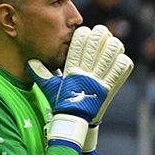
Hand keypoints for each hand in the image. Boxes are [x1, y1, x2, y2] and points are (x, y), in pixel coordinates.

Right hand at [27, 25, 133, 151]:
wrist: (75, 121)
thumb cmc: (63, 103)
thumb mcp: (49, 87)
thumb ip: (41, 73)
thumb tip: (30, 62)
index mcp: (72, 68)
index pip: (79, 42)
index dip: (84, 34)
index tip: (87, 32)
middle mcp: (86, 71)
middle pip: (97, 43)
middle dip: (101, 34)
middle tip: (103, 33)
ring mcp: (99, 79)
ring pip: (111, 53)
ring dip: (114, 46)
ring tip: (114, 43)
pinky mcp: (110, 87)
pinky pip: (121, 69)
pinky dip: (123, 62)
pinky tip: (121, 58)